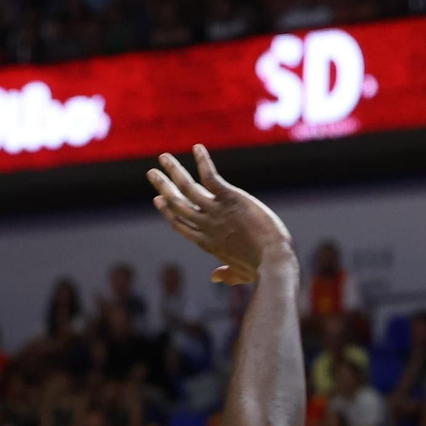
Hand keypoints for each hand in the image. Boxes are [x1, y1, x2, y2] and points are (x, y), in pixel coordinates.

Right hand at [146, 144, 291, 285]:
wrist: (273, 261)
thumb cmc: (261, 268)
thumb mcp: (240, 273)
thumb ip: (226, 274)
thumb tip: (216, 278)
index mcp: (206, 242)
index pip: (179, 223)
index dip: (167, 211)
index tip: (157, 199)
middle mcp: (206, 225)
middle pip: (176, 204)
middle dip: (163, 187)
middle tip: (152, 173)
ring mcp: (216, 211)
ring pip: (187, 188)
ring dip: (173, 170)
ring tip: (164, 157)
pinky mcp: (230, 199)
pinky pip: (210, 176)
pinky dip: (202, 161)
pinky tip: (197, 148)